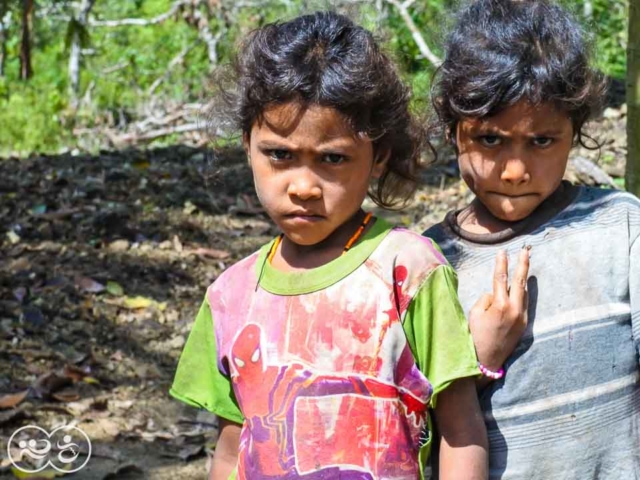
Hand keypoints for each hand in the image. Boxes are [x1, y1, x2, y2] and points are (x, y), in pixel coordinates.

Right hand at [469, 248, 529, 373]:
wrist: (485, 361)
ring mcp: (522, 318)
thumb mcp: (474, 314)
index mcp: (500, 305)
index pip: (501, 278)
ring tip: (524, 263)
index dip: (501, 264)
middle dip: (523, 264)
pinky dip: (522, 292)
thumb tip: (494, 294)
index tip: (502, 251)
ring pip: (524, 292)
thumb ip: (486, 299)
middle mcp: (515, 310)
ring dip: (523, 277)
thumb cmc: (475, 336)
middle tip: (526, 250)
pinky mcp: (524, 325)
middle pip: (520, 281)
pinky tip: (521, 286)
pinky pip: (525, 303)